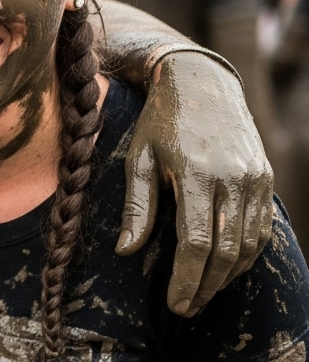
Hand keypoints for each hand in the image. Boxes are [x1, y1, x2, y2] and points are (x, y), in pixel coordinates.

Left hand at [117, 51, 273, 316]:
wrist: (201, 83)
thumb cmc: (160, 121)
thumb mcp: (139, 157)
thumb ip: (137, 205)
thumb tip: (127, 251)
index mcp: (198, 174)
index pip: (198, 243)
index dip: (187, 279)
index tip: (174, 303)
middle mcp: (234, 179)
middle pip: (227, 252)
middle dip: (206, 286)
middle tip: (186, 307)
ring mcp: (254, 180)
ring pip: (249, 245)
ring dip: (227, 276)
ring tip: (201, 293)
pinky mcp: (264, 179)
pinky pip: (261, 228)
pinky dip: (246, 255)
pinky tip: (225, 268)